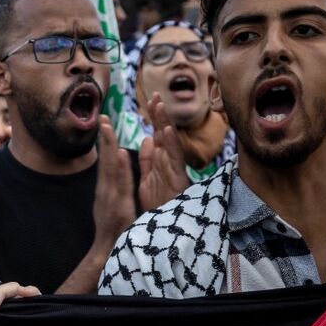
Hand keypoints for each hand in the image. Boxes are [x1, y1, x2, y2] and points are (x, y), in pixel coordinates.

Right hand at [93, 116, 136, 246]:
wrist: (108, 249)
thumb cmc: (115, 228)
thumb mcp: (115, 204)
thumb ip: (116, 187)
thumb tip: (116, 174)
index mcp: (107, 188)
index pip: (105, 160)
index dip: (105, 141)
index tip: (104, 122)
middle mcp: (106, 188)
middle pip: (104, 159)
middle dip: (104, 137)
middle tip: (103, 117)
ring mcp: (110, 195)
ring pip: (109, 166)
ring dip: (107, 145)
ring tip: (107, 127)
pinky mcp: (118, 203)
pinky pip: (119, 182)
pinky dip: (118, 167)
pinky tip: (118, 153)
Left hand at [138, 93, 188, 210]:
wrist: (165, 231)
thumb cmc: (160, 205)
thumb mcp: (149, 179)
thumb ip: (148, 159)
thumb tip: (148, 138)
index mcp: (161, 162)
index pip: (158, 135)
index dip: (155, 118)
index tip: (150, 99)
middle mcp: (169, 164)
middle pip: (165, 135)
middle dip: (160, 115)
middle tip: (155, 95)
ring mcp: (175, 171)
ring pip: (170, 143)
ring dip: (165, 124)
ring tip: (160, 106)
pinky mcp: (178, 180)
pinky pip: (175, 160)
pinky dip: (171, 145)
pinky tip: (166, 131)